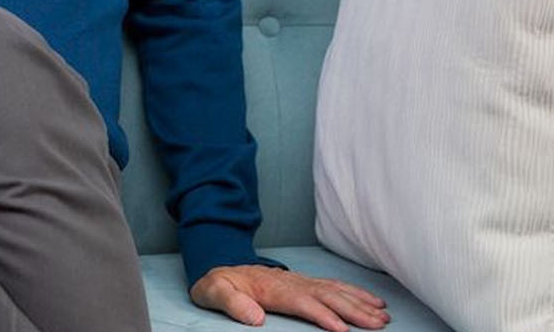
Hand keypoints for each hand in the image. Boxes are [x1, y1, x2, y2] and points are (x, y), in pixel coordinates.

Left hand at [190, 264, 388, 330]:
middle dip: (353, 310)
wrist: (221, 269)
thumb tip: (254, 317)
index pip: (302, 302)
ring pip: (335, 290)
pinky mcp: (305, 282)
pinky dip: (355, 292)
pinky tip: (371, 301)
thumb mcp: (213, 292)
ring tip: (382, 316)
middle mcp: (291, 282)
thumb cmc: (218, 284)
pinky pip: (334, 285)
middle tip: (377, 324)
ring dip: (360, 303)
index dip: (322, 314)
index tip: (341, 329)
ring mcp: (300, 281)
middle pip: (326, 295)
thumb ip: (231, 302)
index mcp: (272, 288)